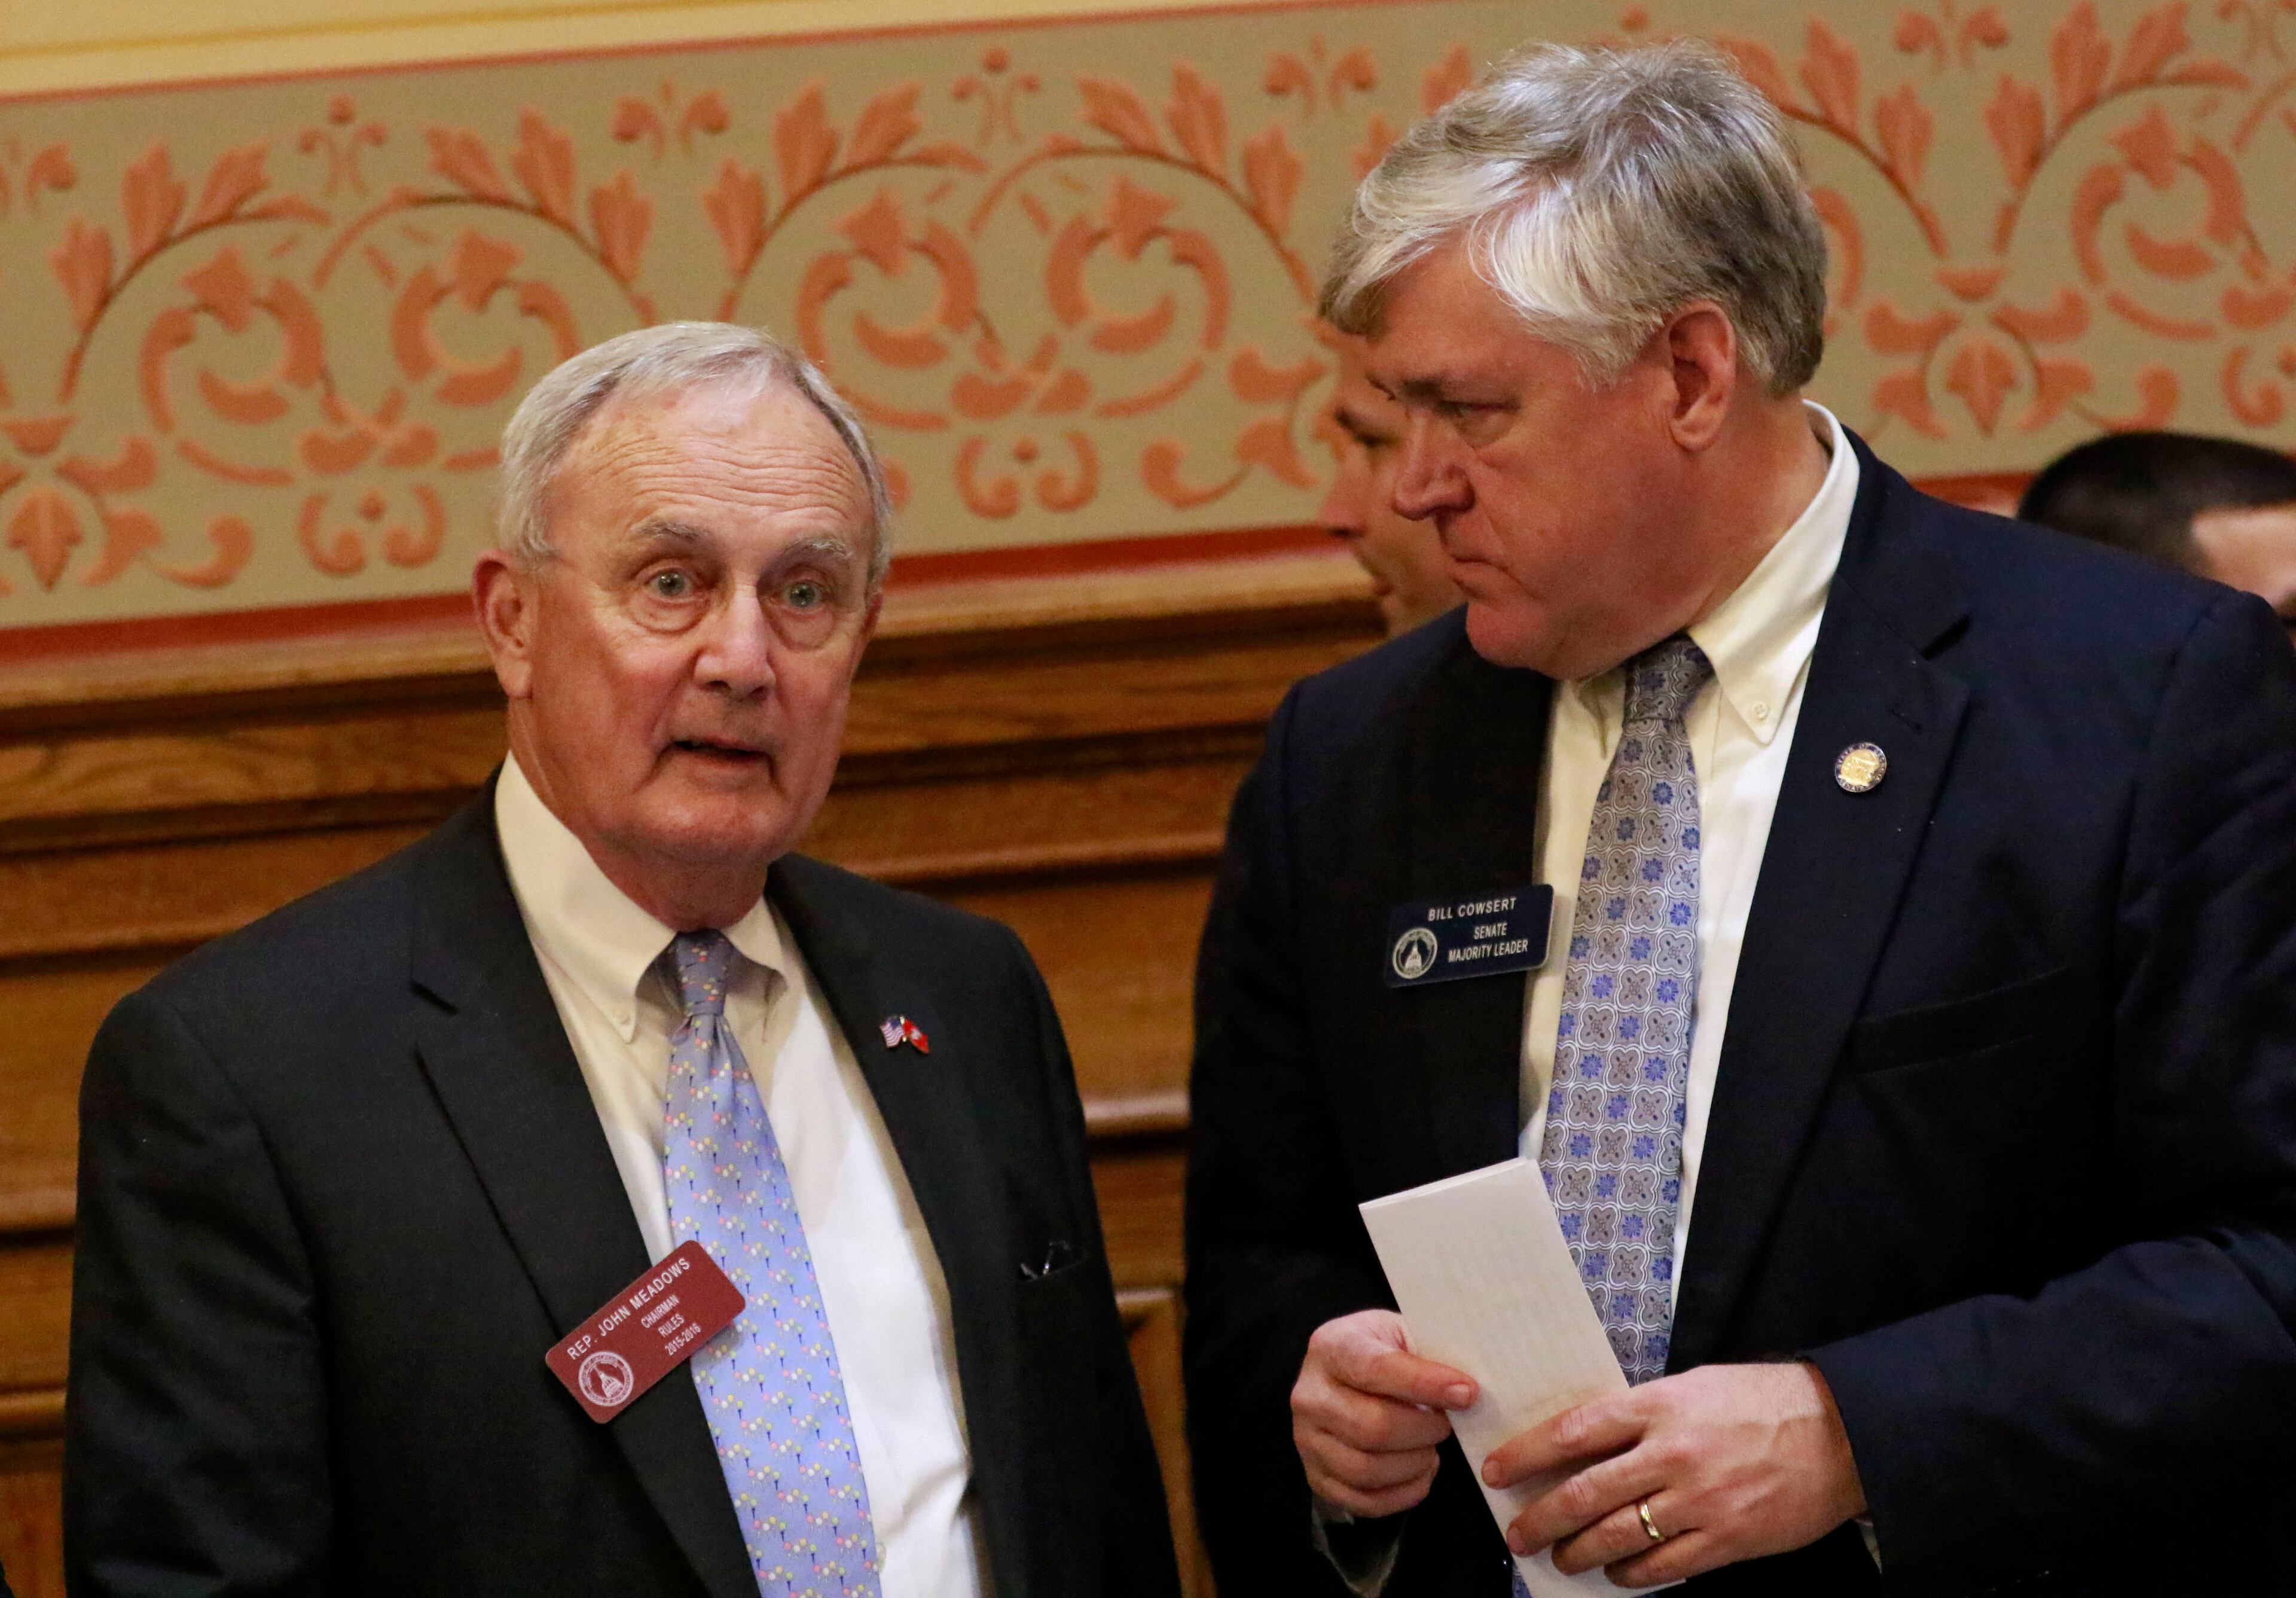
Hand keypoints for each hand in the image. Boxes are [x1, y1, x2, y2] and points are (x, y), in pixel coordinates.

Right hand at [1291, 1309, 1478, 1518]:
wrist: (1347, 1377)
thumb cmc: (1385, 1353)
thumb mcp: (1402, 1335)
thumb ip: (1430, 1356)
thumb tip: (1466, 1391)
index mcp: (1331, 1347)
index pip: (1377, 1369)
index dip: (1425, 1384)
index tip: (1467, 1393)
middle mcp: (1309, 1395)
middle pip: (1373, 1428)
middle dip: (1424, 1431)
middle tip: (1447, 1425)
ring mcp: (1307, 1441)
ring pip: (1367, 1469)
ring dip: (1415, 1464)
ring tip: (1432, 1448)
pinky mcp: (1318, 1478)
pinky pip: (1364, 1502)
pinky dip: (1404, 1494)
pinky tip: (1421, 1472)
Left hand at [1484, 1362, 1865, 1587]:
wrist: (1839, 1432)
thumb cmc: (1763, 1400)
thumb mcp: (1694, 1386)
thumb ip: (1642, 1413)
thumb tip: (1588, 1441)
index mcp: (1659, 1406)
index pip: (1574, 1432)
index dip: (1527, 1455)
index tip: (1496, 1471)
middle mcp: (1672, 1454)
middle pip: (1585, 1492)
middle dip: (1541, 1517)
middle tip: (1517, 1532)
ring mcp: (1699, 1502)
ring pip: (1617, 1536)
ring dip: (1578, 1552)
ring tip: (1558, 1556)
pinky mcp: (1726, 1540)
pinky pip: (1662, 1566)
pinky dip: (1629, 1574)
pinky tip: (1613, 1573)